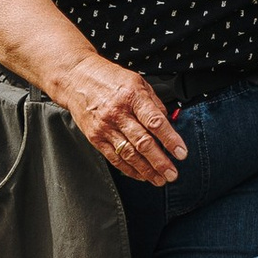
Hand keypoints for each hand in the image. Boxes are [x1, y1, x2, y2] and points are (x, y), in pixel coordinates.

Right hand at [54, 52, 185, 186]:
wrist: (76, 78)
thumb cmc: (109, 78)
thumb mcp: (138, 82)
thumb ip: (153, 103)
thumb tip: (168, 123)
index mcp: (132, 96)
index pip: (155, 122)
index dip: (170, 140)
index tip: (181, 153)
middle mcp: (118, 113)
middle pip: (143, 142)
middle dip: (160, 162)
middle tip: (172, 174)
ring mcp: (105, 127)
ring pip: (128, 154)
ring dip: (146, 170)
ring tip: (159, 179)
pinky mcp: (95, 137)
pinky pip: (114, 158)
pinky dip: (129, 169)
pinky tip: (140, 175)